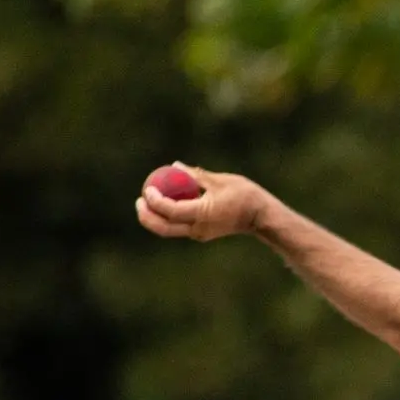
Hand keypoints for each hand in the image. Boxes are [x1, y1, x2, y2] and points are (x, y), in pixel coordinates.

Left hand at [135, 165, 265, 241]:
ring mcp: (199, 233)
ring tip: (146, 201)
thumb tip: (174, 166)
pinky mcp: (201, 233)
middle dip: (147, 216)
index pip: (171, 210)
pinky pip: (179, 226)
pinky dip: (168, 216)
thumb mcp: (218, 180)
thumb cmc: (244, 195)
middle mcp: (198, 228)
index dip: (155, 201)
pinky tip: (163, 203)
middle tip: (139, 200)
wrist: (259, 216)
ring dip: (155, 218)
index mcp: (202, 214)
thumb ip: (195, 175)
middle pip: (164, 228)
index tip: (147, 189)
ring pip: (170, 230)